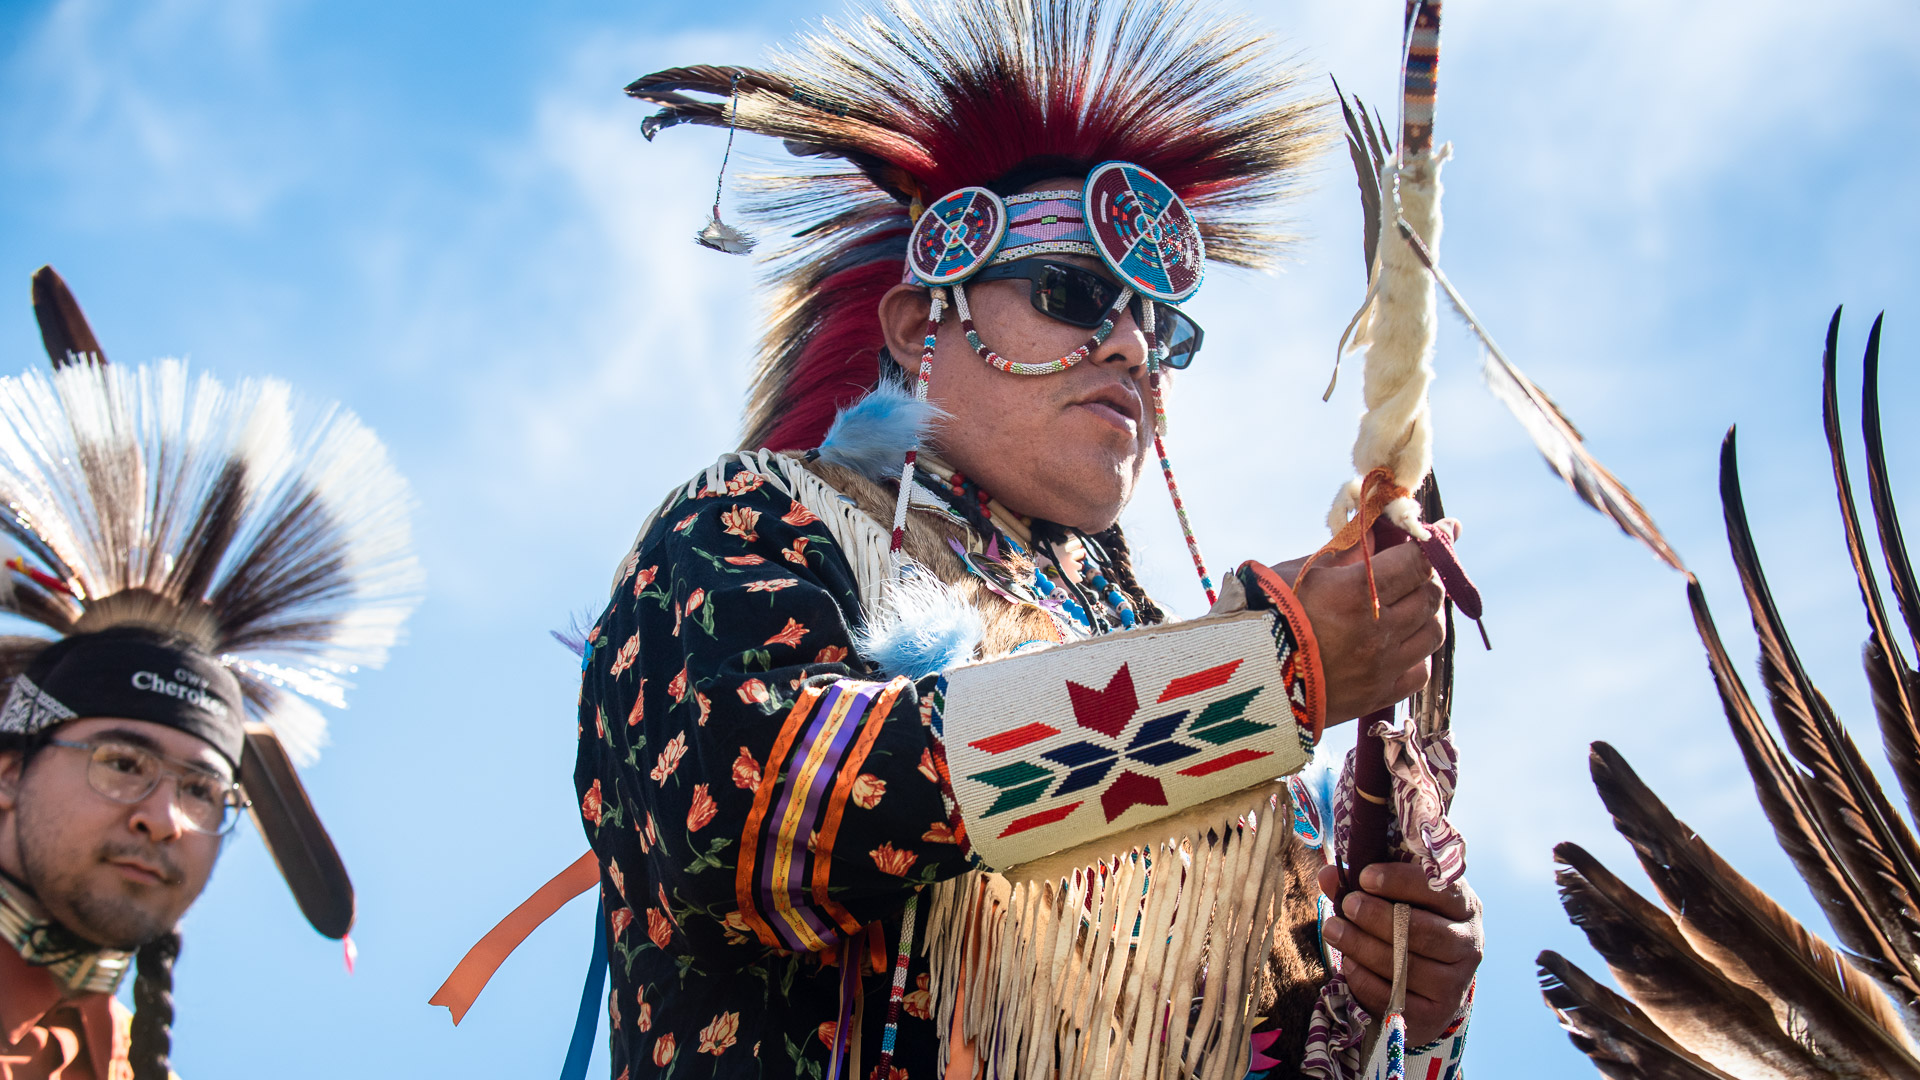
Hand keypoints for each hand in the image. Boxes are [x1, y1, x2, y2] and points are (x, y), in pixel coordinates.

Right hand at [1270, 520, 1456, 725]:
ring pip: (1433, 632)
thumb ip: (1344, 551)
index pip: (1420, 560)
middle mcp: (1380, 628)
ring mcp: (1383, 665)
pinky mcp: (1378, 695)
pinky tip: (1398, 644)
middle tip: (1414, 570)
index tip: (1445, 530)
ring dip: (1426, 614)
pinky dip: (1416, 653)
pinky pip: (1419, 670)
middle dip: (1427, 577)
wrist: (1245, 678)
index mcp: (1360, 590)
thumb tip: (1375, 533)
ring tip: (1407, 607)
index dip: (1435, 542)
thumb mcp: (1299, 570)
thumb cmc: (1265, 614)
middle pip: (1431, 594)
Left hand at [1317, 862, 1481, 1047]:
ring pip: (1405, 965)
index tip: (1364, 876)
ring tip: (1333, 930)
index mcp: (1464, 907)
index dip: (1401, 881)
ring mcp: (1456, 983)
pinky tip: (1349, 963)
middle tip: (1347, 905)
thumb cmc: (1408, 927)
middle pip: (1421, 930)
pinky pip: (1394, 997)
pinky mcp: (1437, 1015)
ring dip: (1362, 945)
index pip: (1439, 889)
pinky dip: (1365, 979)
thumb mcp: (1396, 900)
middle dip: (1377, 916)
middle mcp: (1468, 945)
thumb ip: (1364, 887)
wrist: (1427, 987)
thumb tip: (1328, 875)